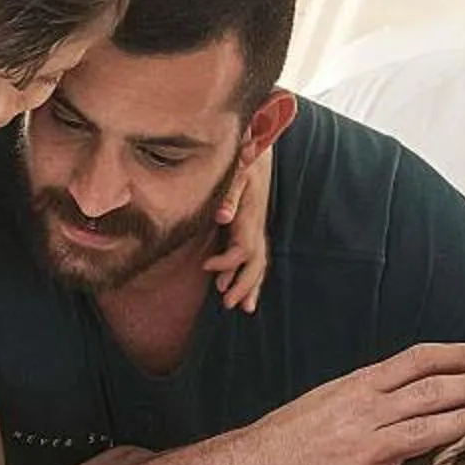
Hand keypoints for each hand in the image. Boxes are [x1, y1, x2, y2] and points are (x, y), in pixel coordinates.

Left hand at [203, 139, 274, 313]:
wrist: (257, 156)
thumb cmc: (245, 165)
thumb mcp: (237, 174)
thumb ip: (229, 195)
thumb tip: (222, 216)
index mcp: (250, 220)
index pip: (242, 251)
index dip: (226, 263)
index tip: (205, 266)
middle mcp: (256, 229)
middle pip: (256, 265)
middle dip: (243, 285)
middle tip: (227, 303)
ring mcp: (257, 232)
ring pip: (259, 266)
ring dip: (251, 287)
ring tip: (243, 308)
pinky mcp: (252, 231)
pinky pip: (255, 260)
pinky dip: (251, 277)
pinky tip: (242, 291)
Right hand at [235, 342, 464, 464]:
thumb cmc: (293, 431)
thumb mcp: (331, 395)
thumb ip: (373, 390)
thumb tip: (418, 383)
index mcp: (358, 385)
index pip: (418, 360)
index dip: (457, 354)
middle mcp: (365, 412)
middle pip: (431, 391)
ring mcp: (366, 449)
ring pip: (428, 429)